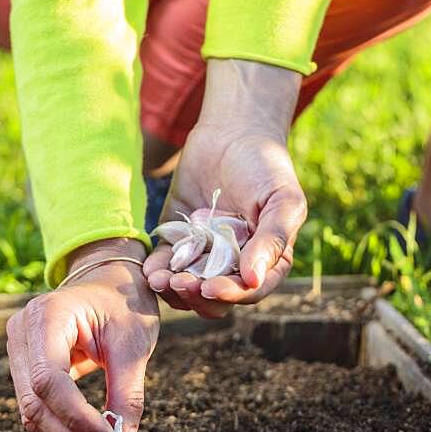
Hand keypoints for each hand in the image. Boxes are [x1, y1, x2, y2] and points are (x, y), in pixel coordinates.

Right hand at [6, 238, 158, 431]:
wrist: (110, 282)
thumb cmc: (124, 305)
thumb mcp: (134, 345)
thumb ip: (127, 396)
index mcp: (47, 315)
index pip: (49, 379)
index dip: (76, 417)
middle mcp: (21, 331)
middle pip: (35, 402)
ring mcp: (18, 349)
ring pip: (32, 412)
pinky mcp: (25, 366)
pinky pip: (38, 408)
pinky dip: (64, 430)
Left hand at [144, 59, 307, 317]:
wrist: (231, 133)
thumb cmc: (265, 166)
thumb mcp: (280, 200)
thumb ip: (273, 239)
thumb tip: (253, 280)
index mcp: (267, 261)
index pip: (249, 291)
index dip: (230, 295)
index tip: (210, 287)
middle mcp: (235, 265)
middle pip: (216, 298)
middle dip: (197, 295)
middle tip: (180, 282)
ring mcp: (205, 255)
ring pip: (188, 288)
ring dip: (174, 290)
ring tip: (159, 279)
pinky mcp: (178, 241)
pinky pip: (166, 265)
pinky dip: (157, 271)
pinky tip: (150, 269)